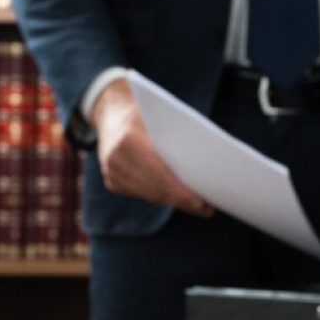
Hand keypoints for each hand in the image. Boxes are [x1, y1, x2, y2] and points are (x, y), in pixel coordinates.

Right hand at [90, 78, 214, 216]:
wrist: (112, 112)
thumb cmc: (146, 110)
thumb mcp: (162, 116)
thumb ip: (178, 138)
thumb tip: (208, 166)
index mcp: (128, 140)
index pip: (159, 174)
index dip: (181, 192)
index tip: (202, 203)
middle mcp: (115, 159)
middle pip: (155, 189)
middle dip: (183, 201)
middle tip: (207, 208)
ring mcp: (111, 172)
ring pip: (149, 195)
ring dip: (175, 202)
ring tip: (199, 207)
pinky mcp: (111, 181)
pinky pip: (141, 194)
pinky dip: (161, 197)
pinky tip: (179, 200)